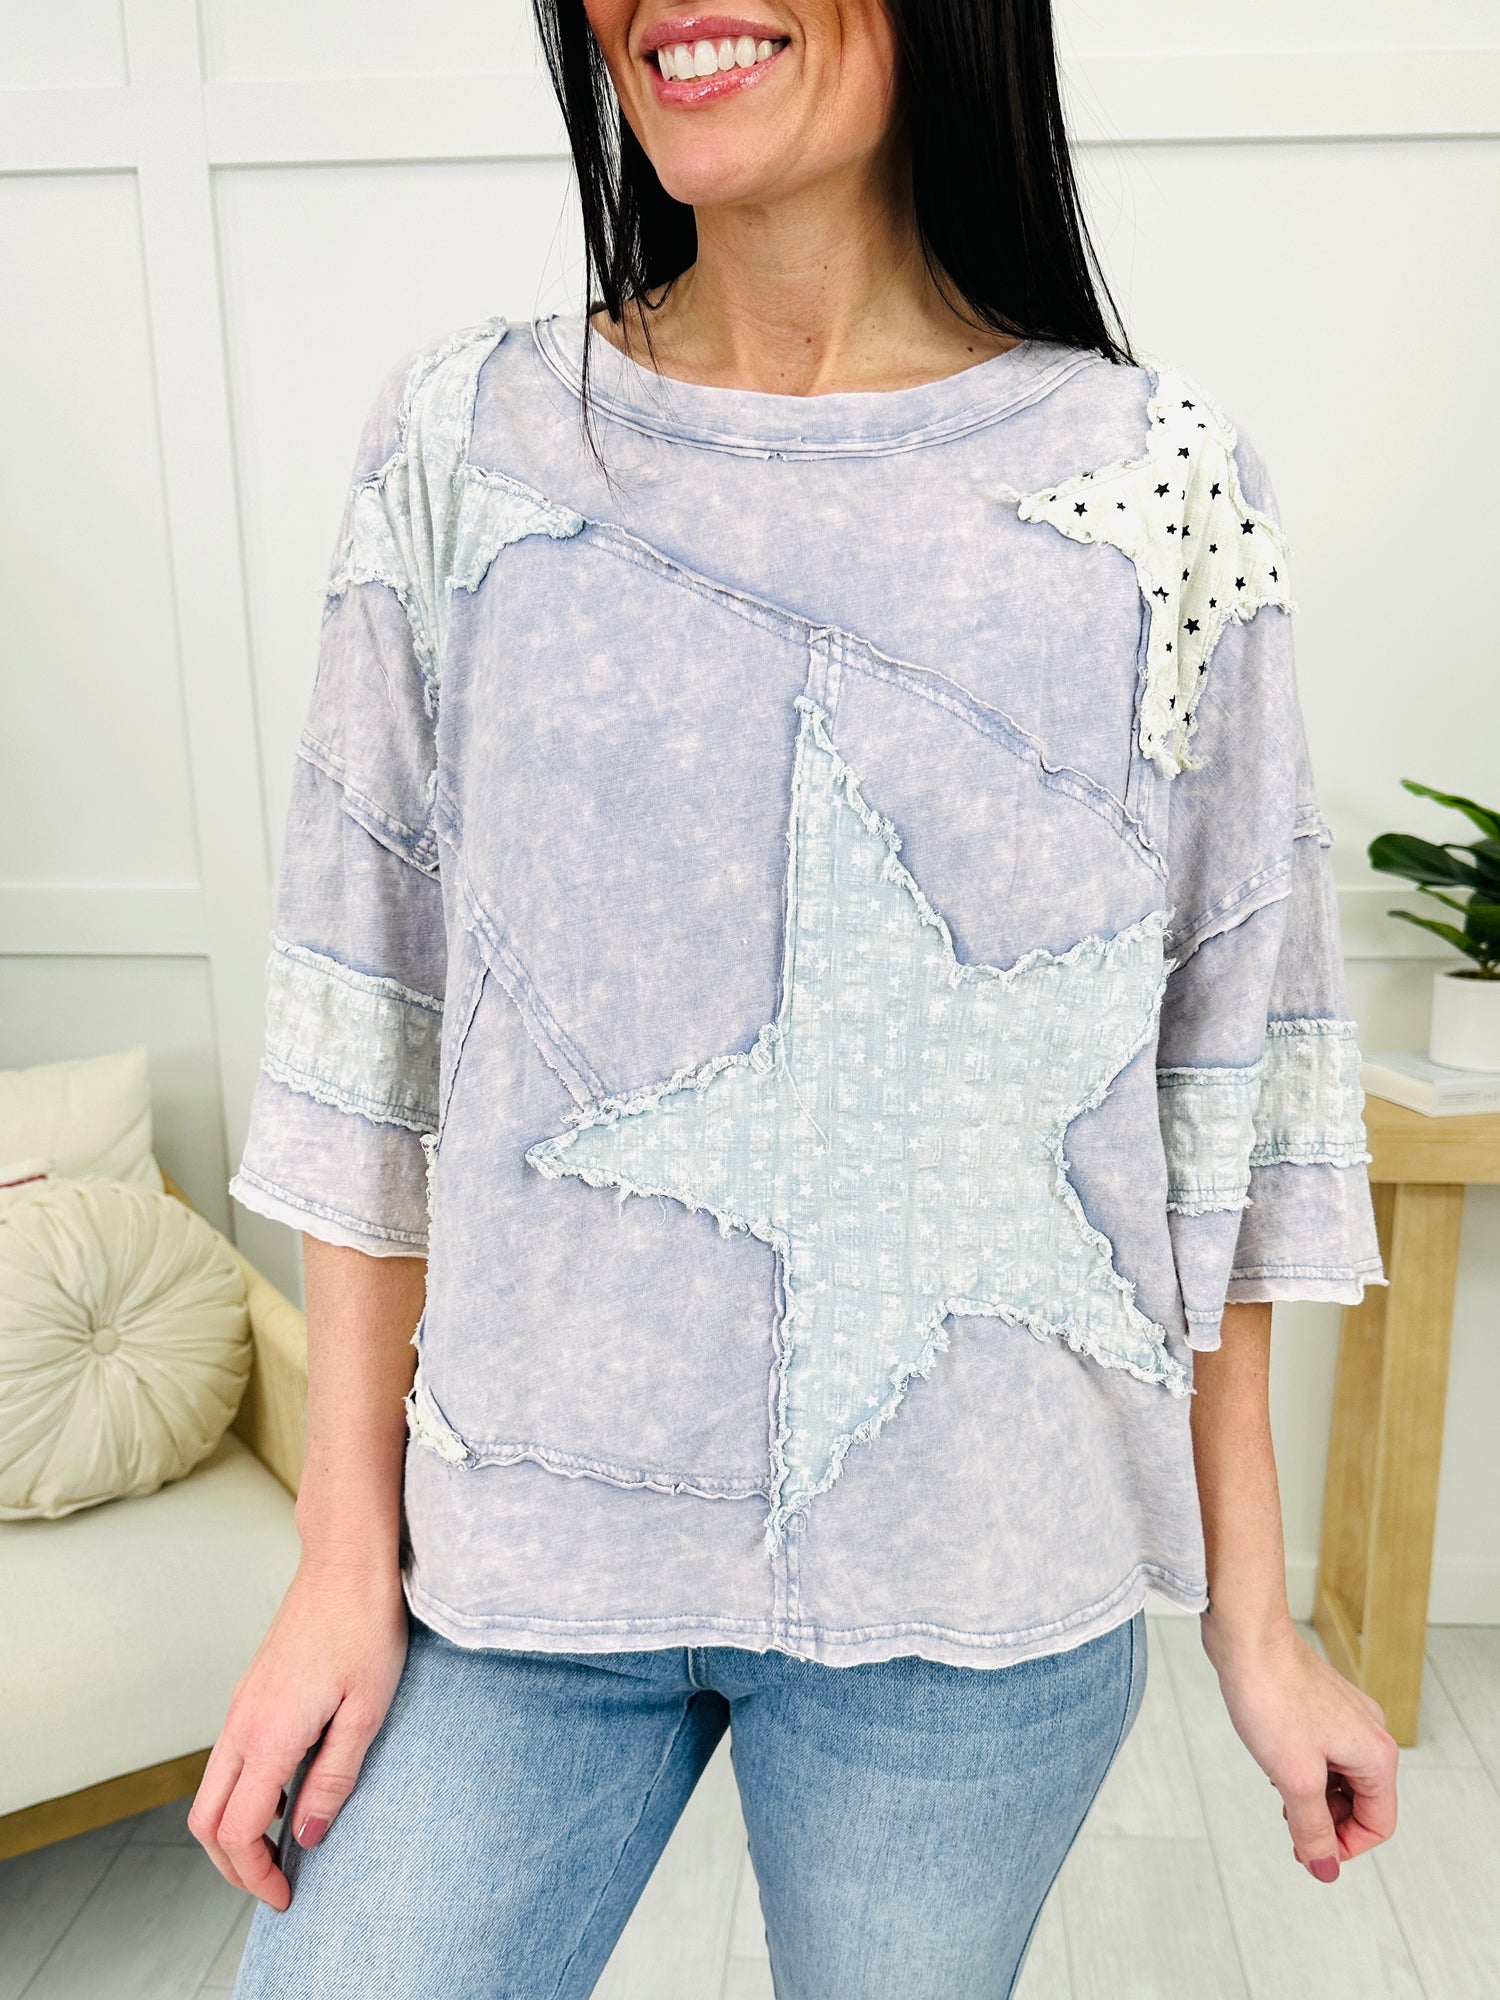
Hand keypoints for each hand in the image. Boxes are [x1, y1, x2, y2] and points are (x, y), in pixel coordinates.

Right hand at [188, 1557, 408, 1909]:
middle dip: (232, 1866)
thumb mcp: (367, 1710)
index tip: (285, 1896)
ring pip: (211, 1789)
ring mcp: (240, 1705)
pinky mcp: (249, 1691)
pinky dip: (240, 1793)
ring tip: (281, 1847)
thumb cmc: (365, 1626)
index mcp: (268, 1736)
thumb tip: (305, 1838)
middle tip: (274, 1885)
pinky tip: (285, 1793)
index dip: (256, 1875)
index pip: (237, 1832)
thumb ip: (334, 1779)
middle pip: (206, 1821)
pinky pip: (228, 1759)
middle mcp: (241, 1724)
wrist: (346, 1560)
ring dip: (233, 1830)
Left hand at [1204, 1614, 1398, 1881]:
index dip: (1345, 1846)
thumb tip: (1324, 1870)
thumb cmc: (1273, 1696)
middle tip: (1288, 1821)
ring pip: (1340, 1776)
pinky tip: (1275, 1760)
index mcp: (1376, 1755)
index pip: (1379, 1824)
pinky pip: (1323, 1751)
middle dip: (1327, 1819)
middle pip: (1361, 1801)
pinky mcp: (1321, 1703)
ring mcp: (1346, 1715)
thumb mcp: (1295, 1778)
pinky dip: (1304, 1767)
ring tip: (1278, 1787)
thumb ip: (1312, 1829)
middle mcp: (1369, 1733)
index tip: (1306, 1848)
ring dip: (1313, 1794)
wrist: (1247, 1636)